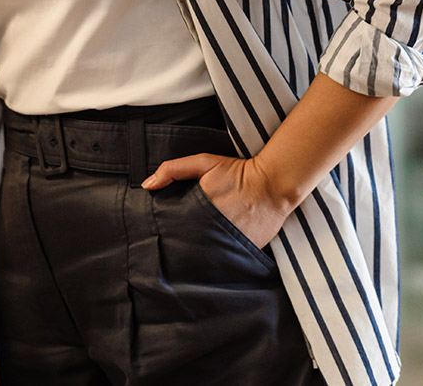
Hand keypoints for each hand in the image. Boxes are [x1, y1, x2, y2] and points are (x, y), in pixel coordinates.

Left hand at [142, 153, 298, 249]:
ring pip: (208, 258)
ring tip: (198, 252)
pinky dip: (222, 256)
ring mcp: (230, 245)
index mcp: (198, 214)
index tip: (164, 238)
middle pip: (189, 248)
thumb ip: (173, 170)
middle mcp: (212, 233)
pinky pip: (228, 260)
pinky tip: (219, 252)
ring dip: (202, 256)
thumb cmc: (238, 172)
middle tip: (179, 248)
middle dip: (183, 248)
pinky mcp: (245, 252)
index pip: (175, 234)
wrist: (274, 183)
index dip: (168, 237)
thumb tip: (147, 185)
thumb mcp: (204, 162)